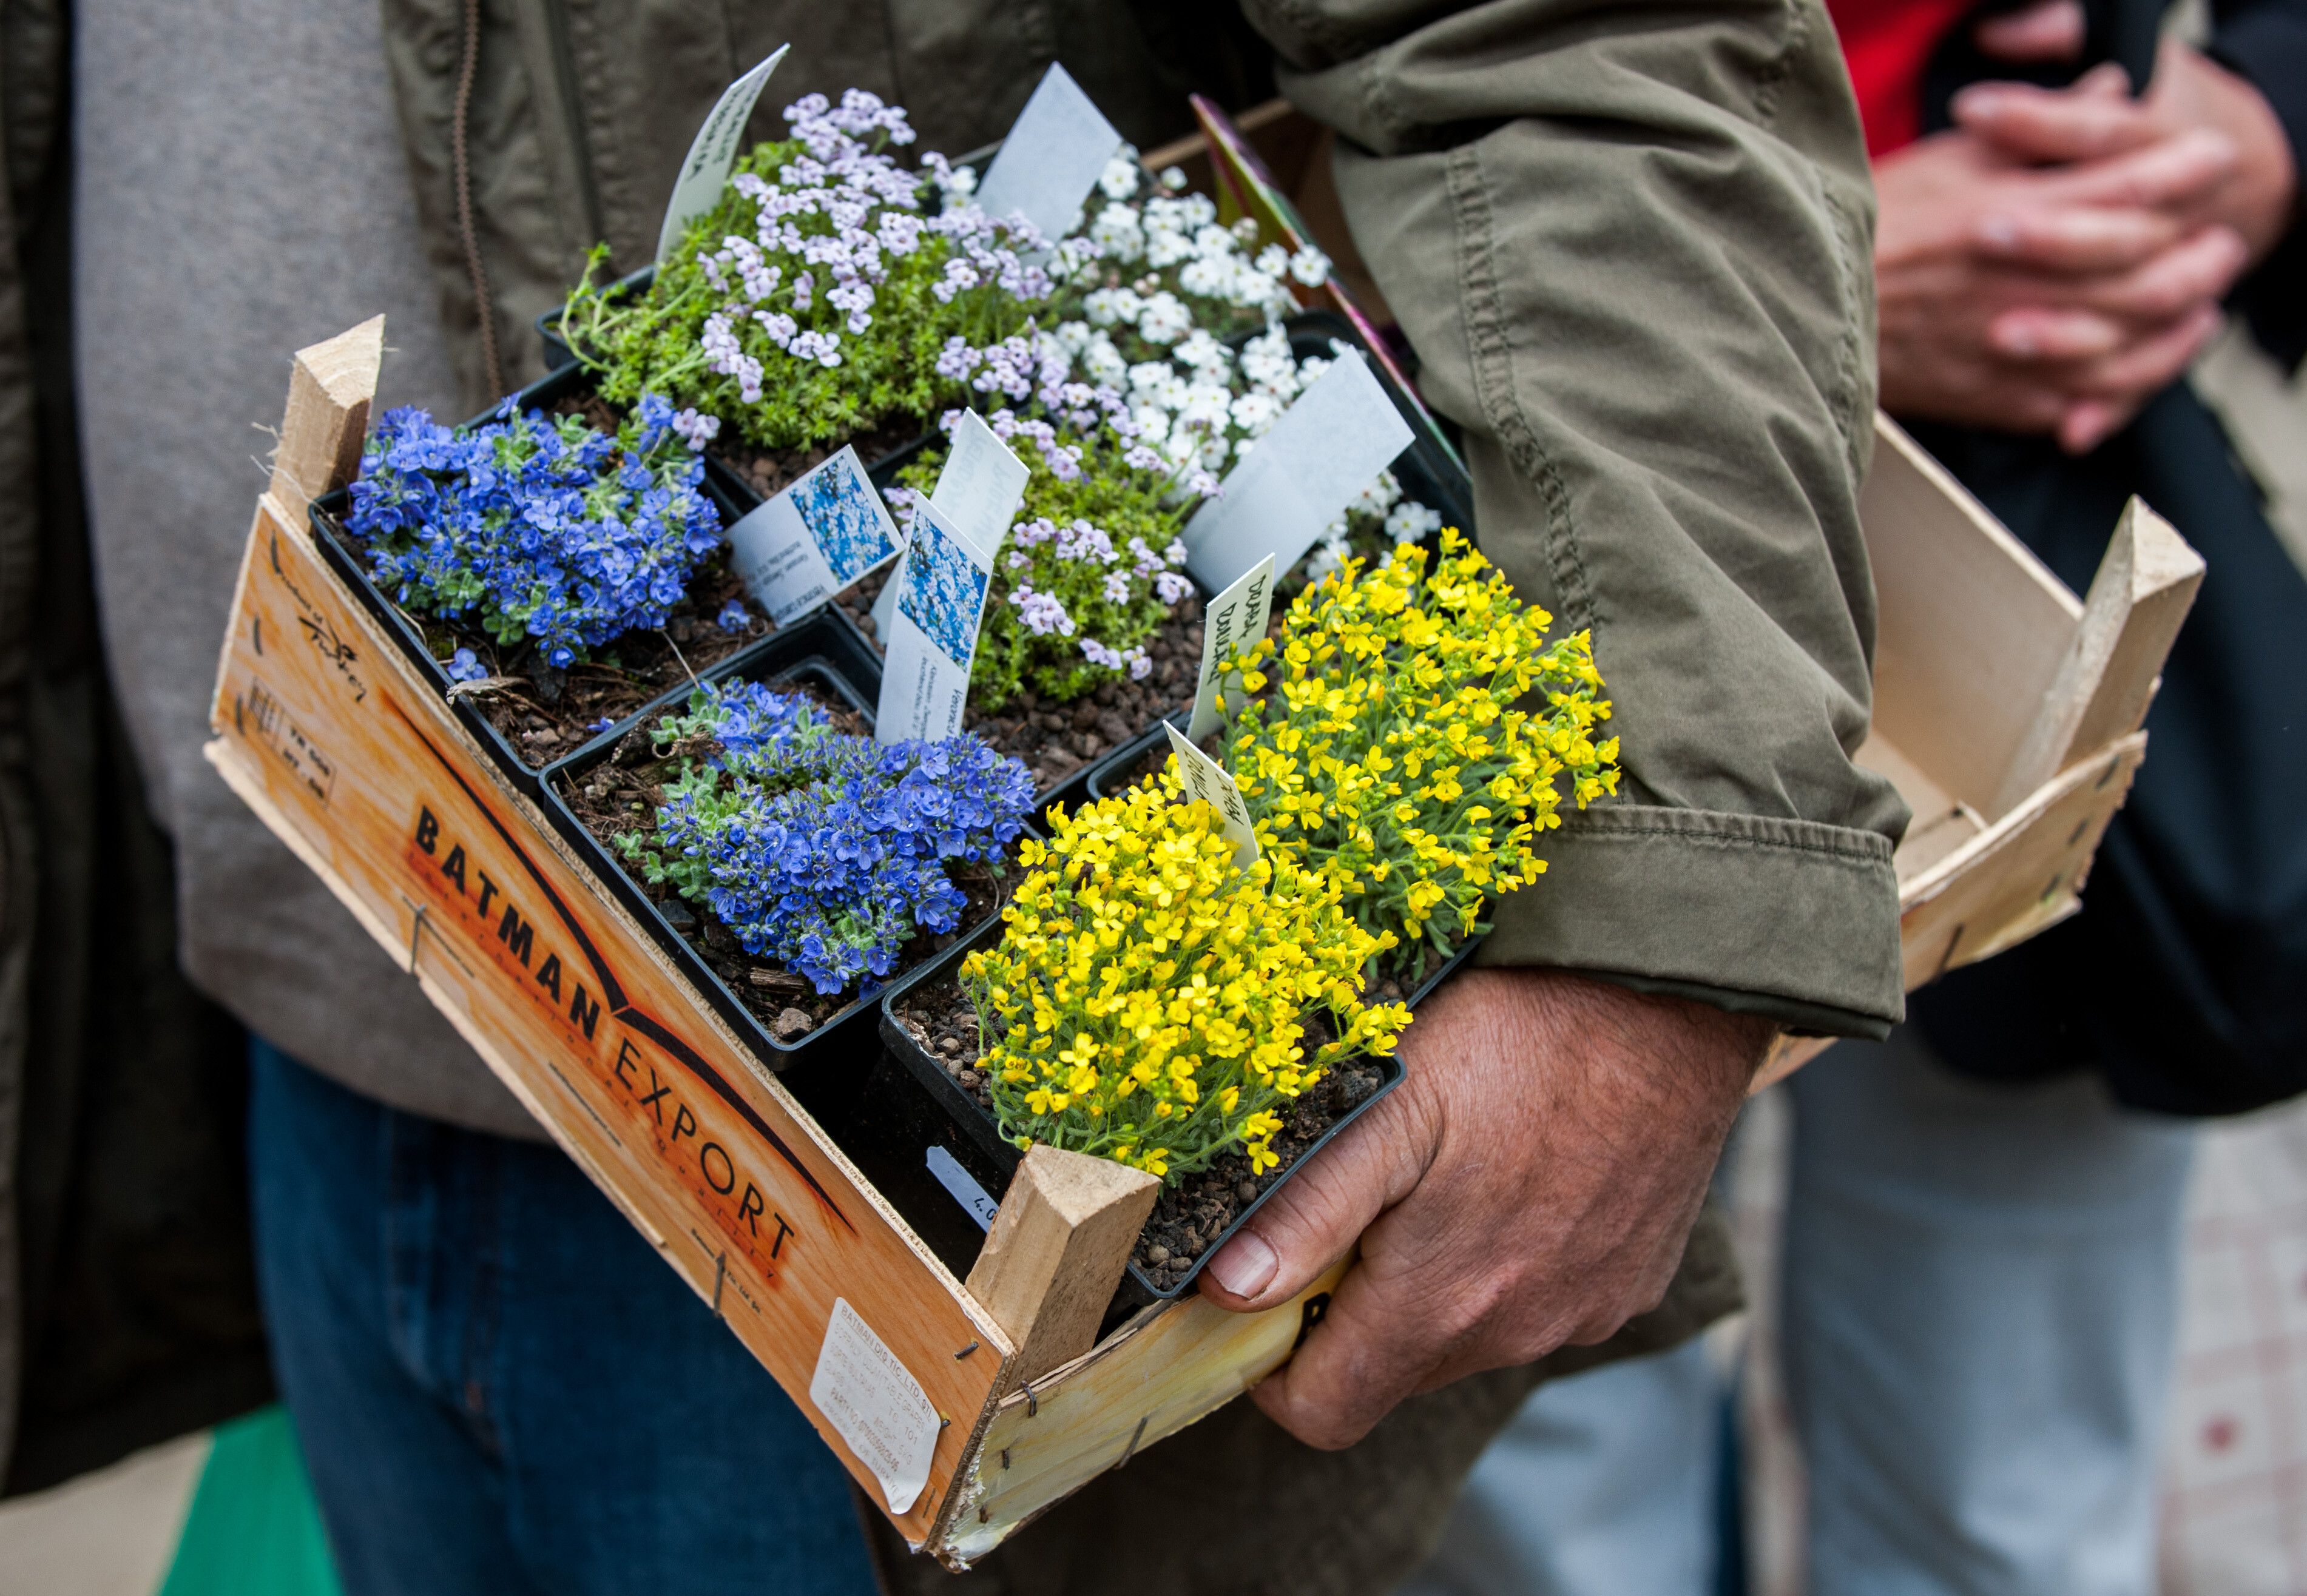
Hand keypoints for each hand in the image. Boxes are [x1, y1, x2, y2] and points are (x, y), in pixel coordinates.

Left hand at [1197, 967, 1767, 1449]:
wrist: (1669, 997)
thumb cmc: (1519, 1036)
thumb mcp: (1387, 1102)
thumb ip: (1307, 1208)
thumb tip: (1227, 1290)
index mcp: (1444, 1302)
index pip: (1324, 1411)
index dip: (1274, 1365)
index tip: (1267, 1291)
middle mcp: (1519, 1331)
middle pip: (1394, 1371)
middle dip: (1355, 1307)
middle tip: (1357, 1200)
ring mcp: (1583, 1311)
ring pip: (1470, 1335)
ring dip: (1437, 1281)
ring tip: (1442, 1170)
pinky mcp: (1630, 1282)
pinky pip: (1542, 1302)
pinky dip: (1510, 1260)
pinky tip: (1516, 1170)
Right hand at [1872, 1, 2296, 452]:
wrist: (1791, 311)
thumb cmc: (1860, 231)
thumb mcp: (1946, 159)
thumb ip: (2033, 131)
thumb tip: (2105, 93)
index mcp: (2004, 211)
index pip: (2126, 186)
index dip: (2182, 170)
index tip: (2207, 158)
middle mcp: (2013, 281)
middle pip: (2146, 268)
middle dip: (2198, 252)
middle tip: (2217, 241)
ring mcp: (2002, 345)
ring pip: (2126, 343)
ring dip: (2176, 326)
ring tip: (2198, 309)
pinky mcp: (1985, 396)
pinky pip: (2077, 403)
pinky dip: (2122, 392)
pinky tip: (2140, 368)